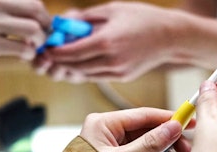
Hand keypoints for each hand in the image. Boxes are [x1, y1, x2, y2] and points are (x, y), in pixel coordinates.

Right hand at [0, 0, 50, 65]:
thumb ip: (1, 7)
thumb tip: (30, 15)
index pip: (32, 1)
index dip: (43, 15)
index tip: (43, 25)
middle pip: (37, 12)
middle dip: (46, 28)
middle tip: (44, 38)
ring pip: (33, 30)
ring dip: (38, 42)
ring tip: (32, 47)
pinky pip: (21, 48)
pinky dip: (27, 54)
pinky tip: (21, 55)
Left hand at [33, 2, 185, 82]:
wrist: (171, 37)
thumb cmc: (143, 18)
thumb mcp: (112, 9)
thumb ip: (86, 18)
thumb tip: (64, 22)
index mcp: (107, 41)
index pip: (70, 53)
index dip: (53, 51)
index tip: (45, 47)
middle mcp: (110, 61)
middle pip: (73, 67)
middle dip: (57, 62)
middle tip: (47, 54)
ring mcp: (116, 72)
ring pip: (82, 75)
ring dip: (69, 68)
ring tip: (61, 58)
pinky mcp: (121, 77)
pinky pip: (95, 76)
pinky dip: (83, 70)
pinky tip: (79, 61)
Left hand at [79, 107, 193, 151]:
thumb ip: (150, 144)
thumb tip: (173, 128)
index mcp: (104, 123)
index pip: (143, 115)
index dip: (167, 117)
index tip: (187, 119)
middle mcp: (109, 131)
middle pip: (147, 130)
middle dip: (165, 144)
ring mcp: (113, 144)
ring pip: (147, 144)